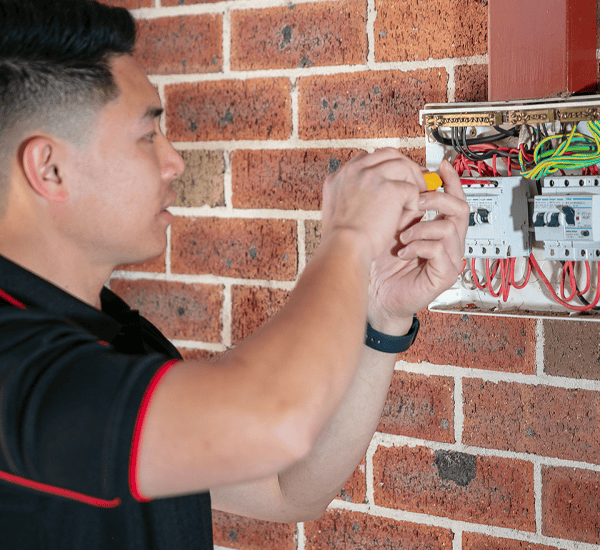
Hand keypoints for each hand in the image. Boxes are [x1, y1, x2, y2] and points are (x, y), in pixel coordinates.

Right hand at [321, 149, 426, 263]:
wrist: (345, 248)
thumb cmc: (342, 240)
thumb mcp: (338, 212)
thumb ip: (353, 197)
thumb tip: (378, 195)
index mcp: (340, 176)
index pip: (367, 160)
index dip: (385, 168)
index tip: (393, 180)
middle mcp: (354, 170)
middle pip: (388, 155)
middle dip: (405, 168)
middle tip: (414, 184)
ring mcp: (372, 176)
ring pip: (404, 167)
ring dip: (412, 184)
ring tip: (412, 203)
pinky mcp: (391, 188)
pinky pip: (412, 189)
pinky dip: (412, 205)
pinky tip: (404, 219)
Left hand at [367, 160, 468, 333]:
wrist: (376, 294)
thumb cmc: (382, 264)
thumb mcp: (391, 227)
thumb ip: (403, 208)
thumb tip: (404, 181)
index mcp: (438, 229)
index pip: (454, 200)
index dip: (451, 181)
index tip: (442, 166)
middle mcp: (449, 243)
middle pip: (461, 209)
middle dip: (437, 199)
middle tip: (415, 200)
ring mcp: (450, 259)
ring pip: (449, 228)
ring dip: (421, 227)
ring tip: (401, 236)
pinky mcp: (445, 274)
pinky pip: (439, 249)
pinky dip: (417, 247)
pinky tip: (401, 252)